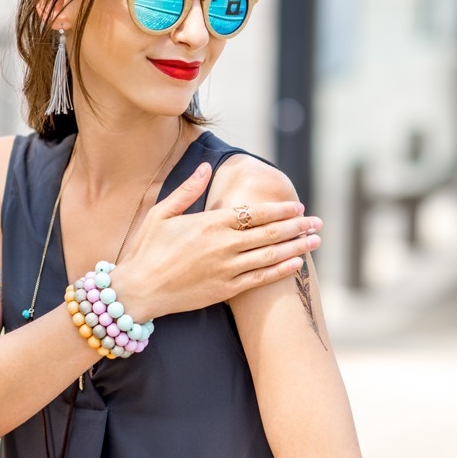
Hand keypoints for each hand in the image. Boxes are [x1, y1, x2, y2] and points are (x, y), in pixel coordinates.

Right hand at [114, 162, 322, 319]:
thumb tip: (206, 167)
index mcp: (210, 224)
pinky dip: (281, 270)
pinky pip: (260, 279)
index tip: (298, 206)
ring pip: (270, 255)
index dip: (280, 209)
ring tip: (315, 240)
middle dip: (297, 225)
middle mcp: (223, 245)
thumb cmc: (148, 249)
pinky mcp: (225, 290)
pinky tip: (297, 263)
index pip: (254, 213)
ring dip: (296, 246)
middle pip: (270, 233)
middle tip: (318, 222)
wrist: (138, 291)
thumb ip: (188, 190)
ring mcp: (226, 269)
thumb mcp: (162, 213)